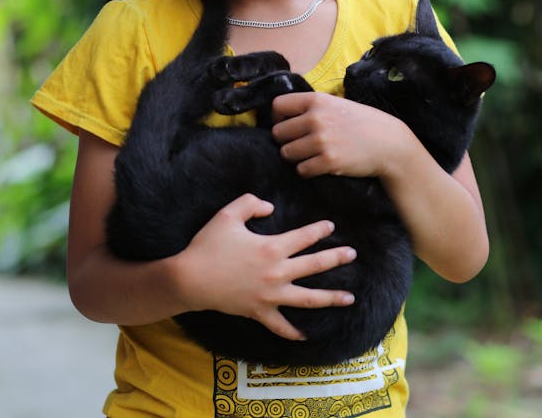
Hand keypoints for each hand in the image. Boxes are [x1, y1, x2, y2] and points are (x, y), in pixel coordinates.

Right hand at [174, 193, 356, 340]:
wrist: (190, 279)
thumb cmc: (207, 245)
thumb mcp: (227, 215)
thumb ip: (251, 204)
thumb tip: (270, 207)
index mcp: (272, 247)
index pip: (304, 237)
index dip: (320, 230)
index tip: (331, 227)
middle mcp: (277, 272)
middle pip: (314, 265)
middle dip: (336, 258)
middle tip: (352, 254)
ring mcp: (270, 295)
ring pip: (308, 298)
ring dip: (330, 298)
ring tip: (350, 298)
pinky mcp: (259, 311)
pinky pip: (280, 325)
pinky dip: (293, 332)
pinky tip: (306, 336)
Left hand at [270, 91, 415, 178]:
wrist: (389, 143)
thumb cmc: (363, 122)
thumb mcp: (337, 104)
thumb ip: (313, 107)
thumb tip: (284, 115)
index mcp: (317, 100)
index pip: (278, 105)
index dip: (277, 117)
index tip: (286, 125)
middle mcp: (316, 118)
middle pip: (278, 133)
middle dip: (285, 140)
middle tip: (299, 144)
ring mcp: (321, 140)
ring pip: (286, 153)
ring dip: (295, 157)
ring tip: (310, 155)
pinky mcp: (328, 161)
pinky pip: (301, 169)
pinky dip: (307, 170)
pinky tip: (318, 165)